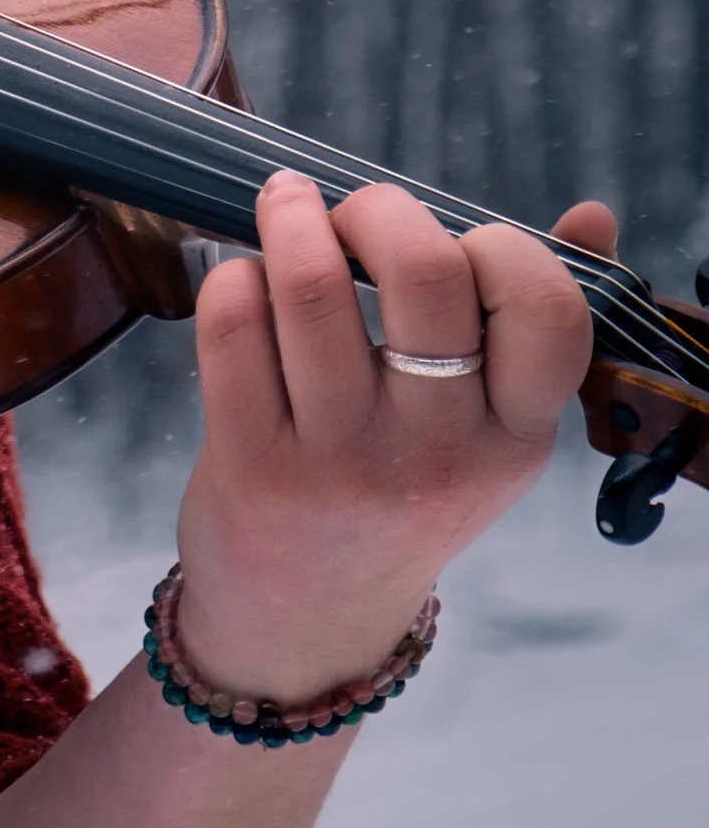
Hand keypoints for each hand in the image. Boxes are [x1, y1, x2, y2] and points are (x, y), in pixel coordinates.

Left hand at [173, 175, 612, 703]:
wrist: (310, 622)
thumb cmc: (403, 494)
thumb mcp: (487, 434)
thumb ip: (536, 323)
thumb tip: (592, 215)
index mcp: (514, 439)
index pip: (546, 312)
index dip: (502, 246)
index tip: (456, 240)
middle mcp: (437, 453)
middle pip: (424, 276)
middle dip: (380, 210)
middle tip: (352, 211)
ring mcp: (341, 462)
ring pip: (312, 291)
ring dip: (292, 220)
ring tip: (285, 205)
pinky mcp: (252, 466)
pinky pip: (234, 329)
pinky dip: (234, 277)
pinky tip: (245, 280)